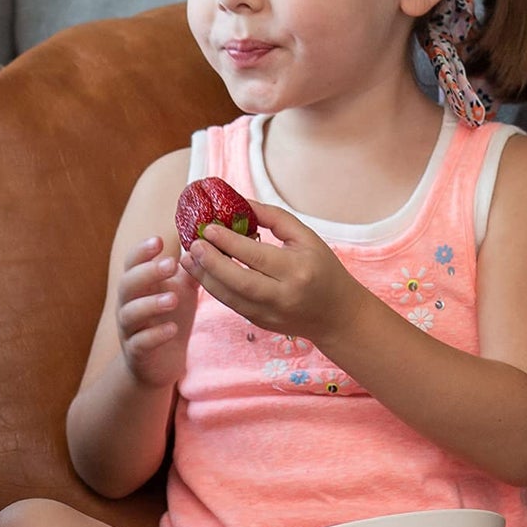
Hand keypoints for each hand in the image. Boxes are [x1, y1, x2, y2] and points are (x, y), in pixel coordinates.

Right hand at [115, 233, 198, 387]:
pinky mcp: (137, 351)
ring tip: (173, 299)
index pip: (132, 262)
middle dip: (147, 272)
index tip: (159, 240)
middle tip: (170, 264)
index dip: (142, 251)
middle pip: (127, 283)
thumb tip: (207, 242)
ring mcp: (130, 329)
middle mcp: (128, 304)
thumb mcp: (182, 292)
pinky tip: (172, 330)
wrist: (159, 364)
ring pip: (130, 313)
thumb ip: (190, 270)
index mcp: (138, 286)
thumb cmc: (169, 319)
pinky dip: (155, 335)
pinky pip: (140, 342)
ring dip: (150, 304)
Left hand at [182, 205, 364, 343]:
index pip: (257, 256)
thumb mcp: (305, 237)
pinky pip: (232, 305)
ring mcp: (271, 314)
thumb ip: (273, 217)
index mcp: (298, 270)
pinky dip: (214, 288)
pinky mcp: (260, 324)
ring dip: (205, 278)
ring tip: (188, 259)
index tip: (208, 228)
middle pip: (239, 281)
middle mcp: (284, 296)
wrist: (338, 315)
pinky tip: (202, 272)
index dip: (229, 242)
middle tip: (193, 244)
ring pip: (230, 298)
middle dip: (211, 263)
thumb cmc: (322, 269)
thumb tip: (239, 202)